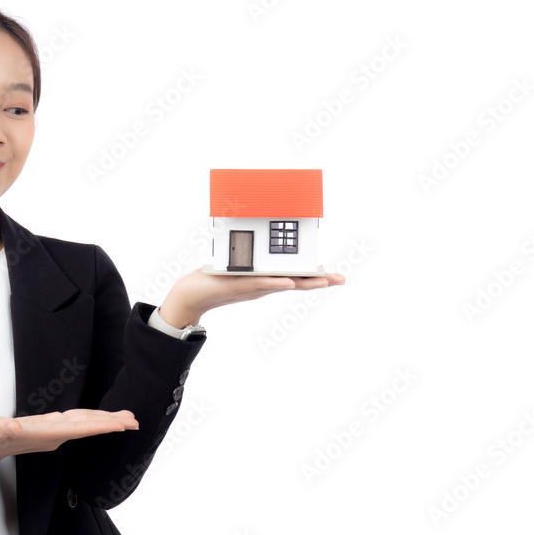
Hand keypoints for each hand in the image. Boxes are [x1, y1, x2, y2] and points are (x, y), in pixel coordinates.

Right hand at [0, 409, 138, 477]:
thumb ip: (3, 428)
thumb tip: (15, 427)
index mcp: (45, 434)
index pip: (79, 429)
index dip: (100, 425)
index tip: (120, 425)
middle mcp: (54, 435)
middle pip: (88, 427)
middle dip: (111, 423)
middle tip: (135, 421)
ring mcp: (53, 433)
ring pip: (84, 424)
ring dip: (105, 420)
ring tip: (126, 419)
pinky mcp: (50, 428)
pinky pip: (77, 422)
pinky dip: (92, 418)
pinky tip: (101, 417)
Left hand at [158, 268, 344, 327]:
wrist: (192, 293)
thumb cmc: (215, 280)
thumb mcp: (237, 266)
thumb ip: (251, 258)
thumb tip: (260, 241)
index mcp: (265, 278)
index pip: (295, 276)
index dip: (315, 276)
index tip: (335, 276)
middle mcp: (263, 284)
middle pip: (296, 282)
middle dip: (319, 280)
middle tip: (341, 279)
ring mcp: (253, 286)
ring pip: (282, 283)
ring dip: (303, 282)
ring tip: (323, 281)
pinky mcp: (239, 285)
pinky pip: (260, 283)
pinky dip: (274, 282)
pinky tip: (287, 281)